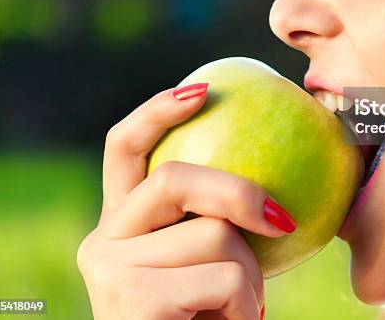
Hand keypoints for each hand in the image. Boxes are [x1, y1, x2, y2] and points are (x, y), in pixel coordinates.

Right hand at [77, 83, 292, 318]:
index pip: (124, 149)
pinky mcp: (132, 304)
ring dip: (249, 279)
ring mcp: (111, 275)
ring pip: (214, 235)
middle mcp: (103, 243)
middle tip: (280, 220)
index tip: (204, 87)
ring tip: (237, 314)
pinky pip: (225, 279)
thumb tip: (280, 182)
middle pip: (175, 178)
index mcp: (123, 227)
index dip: (158, 111)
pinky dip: (247, 308)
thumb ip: (217, 221)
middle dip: (238, 191)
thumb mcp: (212, 264)